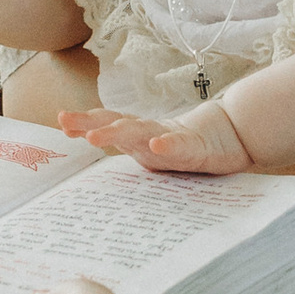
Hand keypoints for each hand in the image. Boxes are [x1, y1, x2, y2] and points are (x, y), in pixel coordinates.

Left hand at [54, 102, 253, 177]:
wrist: (233, 133)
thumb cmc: (189, 145)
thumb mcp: (154, 152)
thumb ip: (132, 153)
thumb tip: (97, 172)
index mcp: (139, 136)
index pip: (108, 125)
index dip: (85, 122)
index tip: (62, 122)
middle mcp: (150, 133)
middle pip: (116, 124)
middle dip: (89, 122)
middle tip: (65, 121)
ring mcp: (171, 137)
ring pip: (140, 132)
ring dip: (115, 133)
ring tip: (94, 137)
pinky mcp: (195, 145)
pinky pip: (179, 146)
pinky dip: (167, 145)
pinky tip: (156, 146)